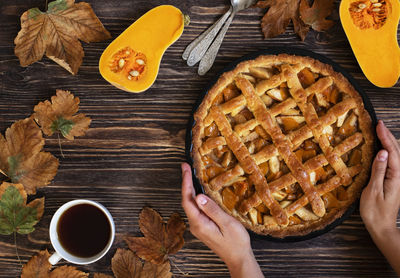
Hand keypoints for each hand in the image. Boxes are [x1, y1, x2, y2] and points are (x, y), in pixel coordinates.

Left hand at [180, 163, 262, 277]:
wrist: (238, 258)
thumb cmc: (236, 242)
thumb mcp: (227, 223)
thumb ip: (212, 209)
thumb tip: (199, 196)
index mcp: (199, 223)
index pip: (187, 200)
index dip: (185, 182)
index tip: (185, 169)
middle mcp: (195, 225)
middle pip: (187, 200)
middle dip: (186, 182)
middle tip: (186, 166)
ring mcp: (198, 226)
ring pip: (191, 204)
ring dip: (190, 189)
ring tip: (190, 174)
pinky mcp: (203, 226)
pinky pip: (196, 209)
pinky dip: (196, 197)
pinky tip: (199, 190)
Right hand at [360, 120, 399, 274]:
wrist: (382, 228)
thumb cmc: (375, 212)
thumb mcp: (372, 191)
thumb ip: (378, 171)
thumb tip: (381, 153)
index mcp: (396, 177)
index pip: (392, 152)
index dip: (385, 137)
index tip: (378, 125)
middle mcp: (399, 176)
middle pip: (396, 151)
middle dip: (388, 136)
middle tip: (378, 123)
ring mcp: (397, 178)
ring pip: (395, 155)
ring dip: (389, 142)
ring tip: (381, 131)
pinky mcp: (393, 181)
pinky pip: (392, 162)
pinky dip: (388, 151)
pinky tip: (382, 149)